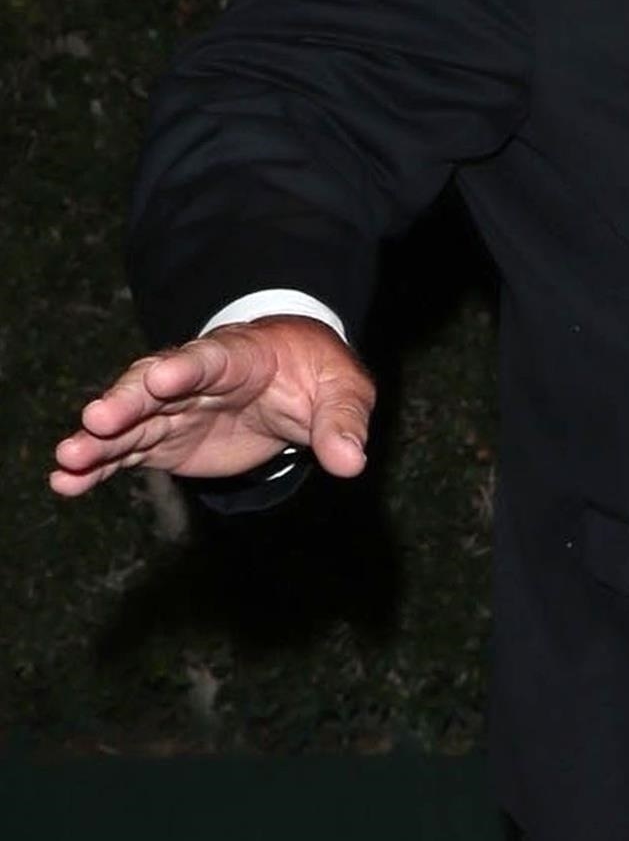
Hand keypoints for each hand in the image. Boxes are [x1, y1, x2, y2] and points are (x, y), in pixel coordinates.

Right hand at [51, 318, 374, 496]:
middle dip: (124, 403)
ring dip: (98, 442)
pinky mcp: (164, 440)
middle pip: (153, 388)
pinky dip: (98, 467)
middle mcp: (193, 379)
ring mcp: (172, 410)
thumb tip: (351, 462)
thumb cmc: (317, 376)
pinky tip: (65, 483)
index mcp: (238, 357)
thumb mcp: (344, 392)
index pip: (207, 359)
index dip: (183, 369)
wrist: (292, 376)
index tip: (159, 380)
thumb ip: (343, 424)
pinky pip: (126, 453)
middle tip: (95, 421)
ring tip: (66, 461)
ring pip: (130, 423)